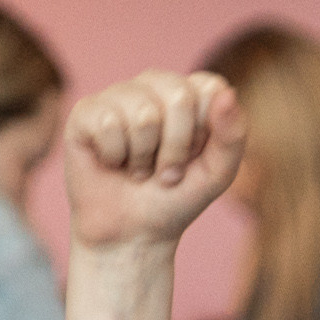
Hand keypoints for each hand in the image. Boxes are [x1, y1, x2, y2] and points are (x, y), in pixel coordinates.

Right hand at [64, 71, 246, 252]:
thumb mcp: (217, 174)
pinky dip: (115, 156)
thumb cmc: (176, 199)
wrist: (132, 233)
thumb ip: (232, 135)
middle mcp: (153, 85)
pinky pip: (108, 123)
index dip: (203, 132)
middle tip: (166, 170)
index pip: (209, 88)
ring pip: (143, 114)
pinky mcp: (86, 111)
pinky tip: (112, 163)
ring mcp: (118, 95)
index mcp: (188, 93)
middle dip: (176, 148)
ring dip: (144, 157)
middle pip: (179, 96)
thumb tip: (228, 92)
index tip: (194, 157)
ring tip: (139, 169)